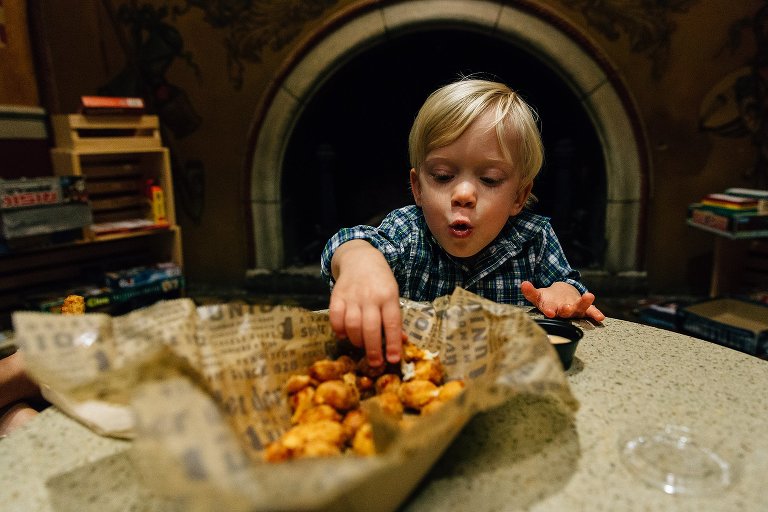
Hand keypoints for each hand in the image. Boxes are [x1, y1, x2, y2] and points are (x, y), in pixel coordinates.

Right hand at [328, 240, 402, 365]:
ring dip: (357, 341)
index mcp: (389, 296)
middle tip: (375, 362)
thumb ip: (394, 318)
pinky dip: (339, 330)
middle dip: (373, 350)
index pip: (392, 323)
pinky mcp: (337, 296)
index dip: (393, 343)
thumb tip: (401, 341)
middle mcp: (370, 296)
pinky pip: (335, 318)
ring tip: (361, 345)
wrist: (360, 259)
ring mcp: (352, 296)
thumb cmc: (380, 282)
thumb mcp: (393, 295)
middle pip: (370, 328)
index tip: (393, 359)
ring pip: (352, 325)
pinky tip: (345, 334)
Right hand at [521, 281, 605, 322]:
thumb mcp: (538, 295)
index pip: (549, 310)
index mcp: (551, 309)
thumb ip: (530, 292)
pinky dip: (596, 314)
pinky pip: (591, 312)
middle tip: (567, 308)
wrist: (560, 298)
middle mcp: (563, 312)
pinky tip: (601, 317)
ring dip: (584, 303)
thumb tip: (523, 284)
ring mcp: (575, 311)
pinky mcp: (585, 309)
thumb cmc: (548, 299)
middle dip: (566, 310)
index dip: (549, 311)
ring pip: (579, 309)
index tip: (550, 312)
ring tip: (589, 296)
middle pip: (565, 312)